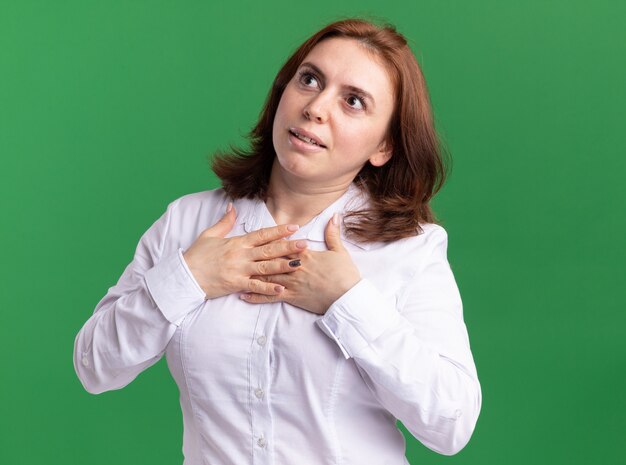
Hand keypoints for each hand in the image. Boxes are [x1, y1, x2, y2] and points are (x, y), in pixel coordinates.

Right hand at [182, 203, 307, 299]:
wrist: (184, 276)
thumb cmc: (196, 255)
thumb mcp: (209, 234)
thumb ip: (224, 221)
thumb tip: (232, 206)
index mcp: (237, 242)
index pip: (262, 234)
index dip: (278, 230)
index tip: (294, 227)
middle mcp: (241, 255)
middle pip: (268, 250)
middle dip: (288, 246)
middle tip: (305, 244)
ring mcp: (239, 270)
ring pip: (266, 267)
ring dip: (284, 265)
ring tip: (299, 264)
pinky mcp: (236, 284)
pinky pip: (255, 287)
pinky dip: (268, 288)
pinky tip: (281, 289)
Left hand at [240, 213, 360, 313]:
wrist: (347, 298)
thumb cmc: (345, 275)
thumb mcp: (340, 251)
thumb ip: (333, 233)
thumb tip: (334, 215)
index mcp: (305, 255)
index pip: (284, 244)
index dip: (272, 239)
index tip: (258, 235)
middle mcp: (294, 268)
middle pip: (271, 258)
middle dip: (254, 255)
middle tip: (237, 251)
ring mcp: (291, 283)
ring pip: (266, 276)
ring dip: (250, 273)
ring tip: (234, 271)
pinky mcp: (291, 298)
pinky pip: (269, 297)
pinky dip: (255, 296)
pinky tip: (243, 294)